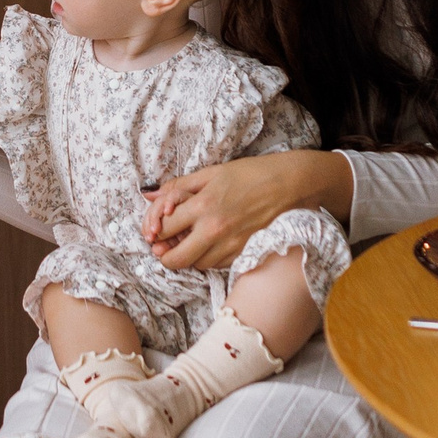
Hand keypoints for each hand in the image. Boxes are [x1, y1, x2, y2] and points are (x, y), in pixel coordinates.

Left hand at [144, 151, 353, 271]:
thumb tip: (149, 195)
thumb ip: (177, 187)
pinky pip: (215, 265)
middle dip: (163, 255)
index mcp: (203, 205)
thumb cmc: (250, 174)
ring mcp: (230, 244)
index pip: (164, 228)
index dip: (153, 229)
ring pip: (195, 265)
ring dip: (186, 256)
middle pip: (175, 259)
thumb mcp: (211, 173)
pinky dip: (206, 258)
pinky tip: (208, 243)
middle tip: (163, 245)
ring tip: (188, 240)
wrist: (288, 185)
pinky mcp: (243, 253)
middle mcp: (214, 229)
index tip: (155, 228)